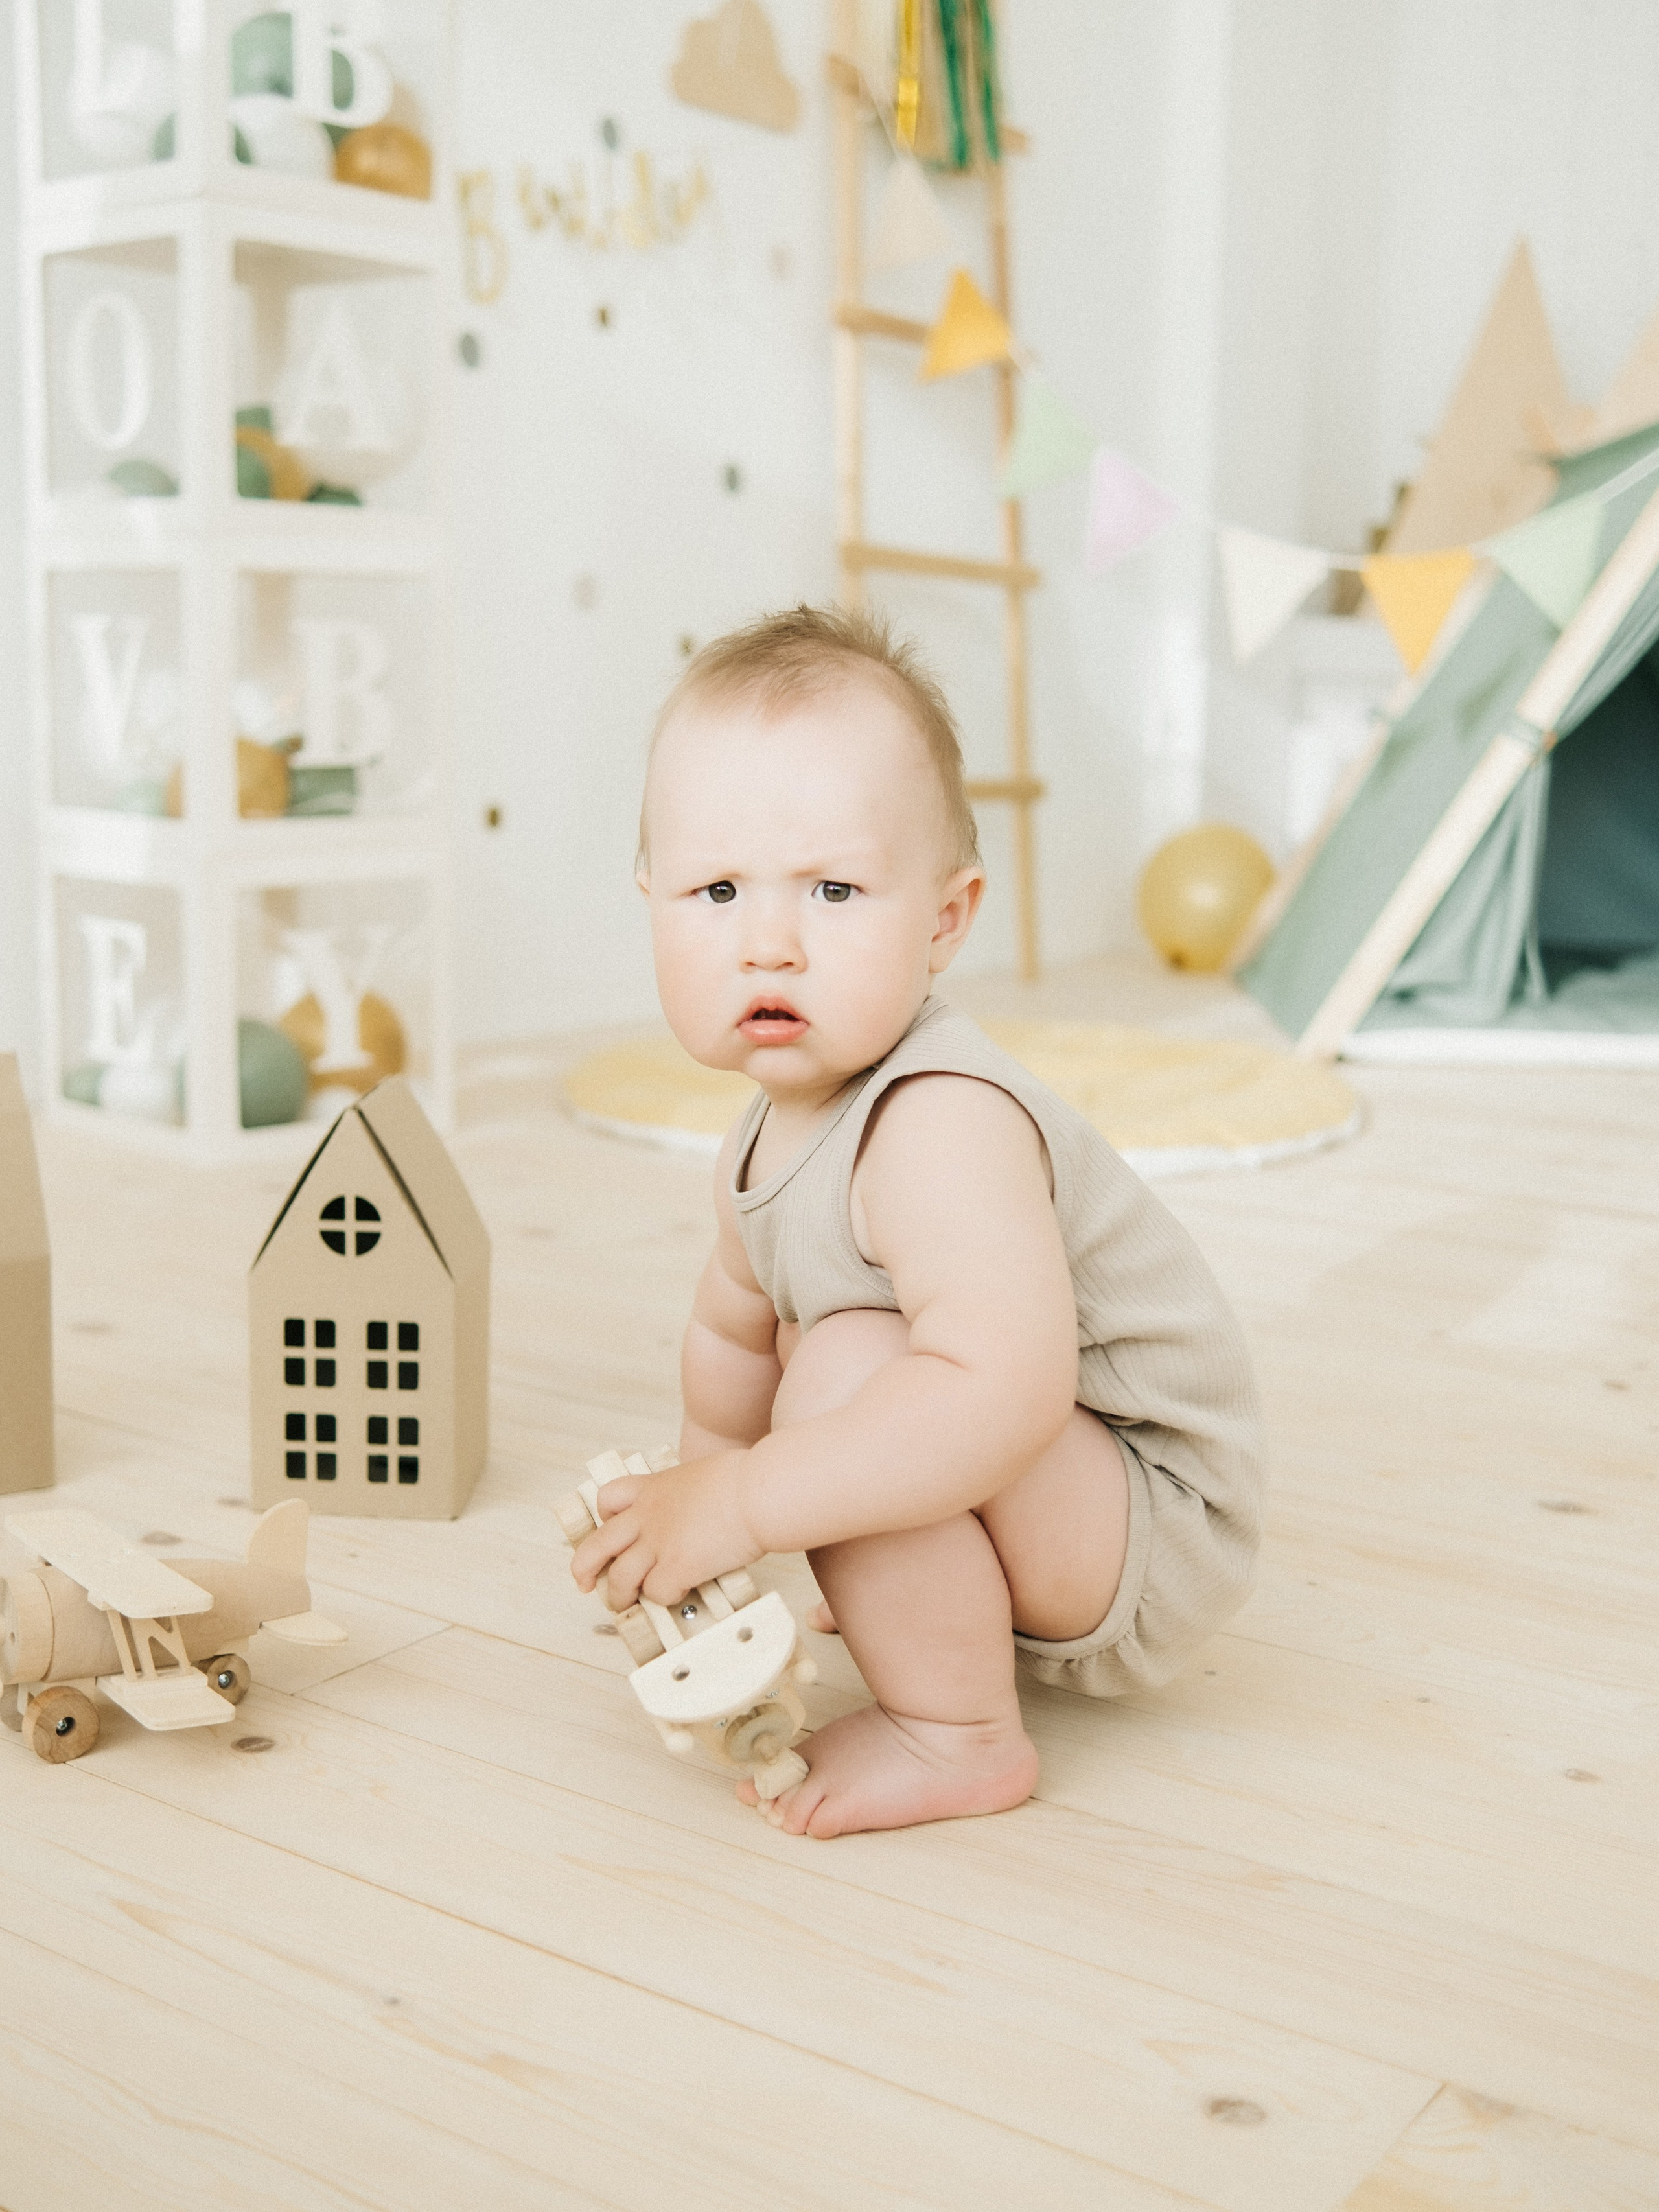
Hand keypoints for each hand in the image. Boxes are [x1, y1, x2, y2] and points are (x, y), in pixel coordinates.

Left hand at [570, 1451, 761, 1610]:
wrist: (760, 1492)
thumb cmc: (748, 1479)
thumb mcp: (706, 1473)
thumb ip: (692, 1492)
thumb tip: (705, 1507)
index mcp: (654, 1487)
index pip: (609, 1498)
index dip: (604, 1517)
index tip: (609, 1529)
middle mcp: (648, 1515)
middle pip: (598, 1544)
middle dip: (585, 1567)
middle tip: (585, 1583)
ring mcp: (659, 1542)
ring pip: (620, 1578)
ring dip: (619, 1596)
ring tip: (625, 1605)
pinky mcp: (677, 1567)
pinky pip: (657, 1593)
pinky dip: (664, 1598)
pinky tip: (679, 1594)